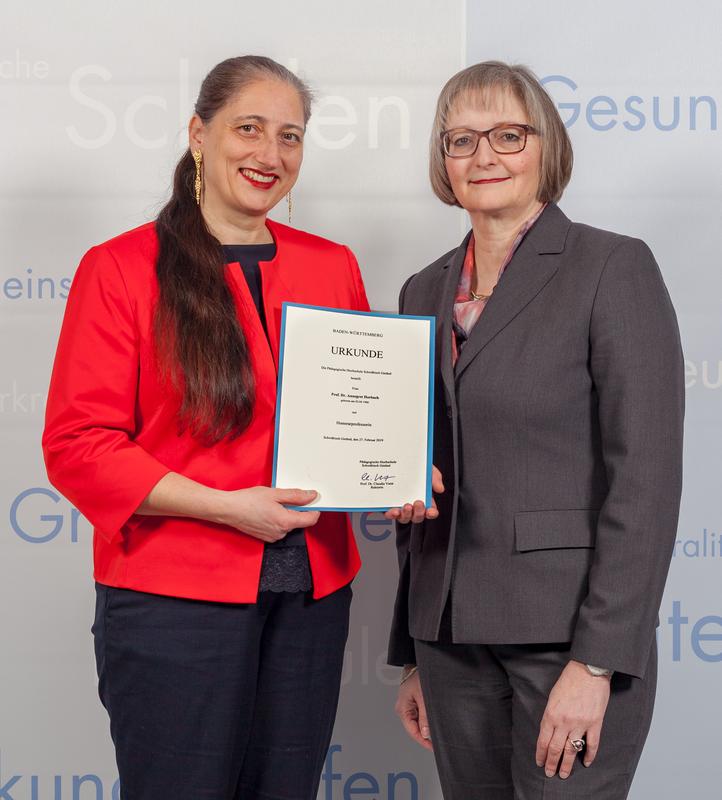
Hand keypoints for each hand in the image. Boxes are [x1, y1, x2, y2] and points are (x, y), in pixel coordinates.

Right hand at [218, 487, 320, 542]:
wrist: (229, 510)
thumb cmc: (248, 501)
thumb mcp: (275, 493)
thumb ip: (296, 496)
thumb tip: (311, 496)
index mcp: (285, 522)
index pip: (310, 519)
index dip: (314, 509)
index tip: (313, 501)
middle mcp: (281, 533)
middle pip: (300, 521)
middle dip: (297, 509)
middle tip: (285, 498)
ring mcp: (273, 537)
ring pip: (289, 524)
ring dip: (286, 514)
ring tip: (272, 504)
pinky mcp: (267, 538)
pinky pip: (280, 528)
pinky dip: (278, 519)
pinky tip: (267, 511)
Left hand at [384, 466, 444, 523]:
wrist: (398, 460)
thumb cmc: (414, 467)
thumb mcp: (427, 469)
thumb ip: (435, 477)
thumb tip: (440, 489)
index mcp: (424, 499)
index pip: (430, 511)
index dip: (431, 513)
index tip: (431, 511)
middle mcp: (412, 505)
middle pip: (417, 517)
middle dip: (419, 512)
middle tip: (418, 503)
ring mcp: (400, 507)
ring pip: (404, 518)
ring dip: (406, 515)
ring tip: (406, 506)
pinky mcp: (387, 506)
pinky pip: (390, 514)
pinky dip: (392, 515)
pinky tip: (393, 511)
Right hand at [395, 669, 432, 750]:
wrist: (417, 664)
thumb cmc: (418, 677)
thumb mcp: (424, 698)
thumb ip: (424, 716)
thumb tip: (425, 734)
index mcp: (402, 709)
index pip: (412, 731)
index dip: (423, 741)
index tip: (433, 747)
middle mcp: (403, 709)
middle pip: (414, 728)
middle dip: (426, 735)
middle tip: (438, 740)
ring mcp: (407, 706)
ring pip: (417, 723)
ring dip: (426, 726)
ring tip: (437, 729)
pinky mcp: (412, 703)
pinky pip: (418, 715)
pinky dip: (426, 719)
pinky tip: (432, 719)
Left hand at [535, 660, 610, 779]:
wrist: (588, 671)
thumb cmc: (569, 680)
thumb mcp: (553, 697)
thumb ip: (551, 715)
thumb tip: (549, 730)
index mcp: (551, 714)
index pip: (543, 740)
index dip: (540, 754)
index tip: (539, 762)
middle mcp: (564, 722)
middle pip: (556, 748)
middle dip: (551, 763)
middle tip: (549, 773)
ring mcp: (581, 724)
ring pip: (572, 750)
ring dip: (567, 764)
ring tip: (564, 774)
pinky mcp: (595, 723)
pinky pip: (592, 745)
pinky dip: (589, 756)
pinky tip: (586, 763)